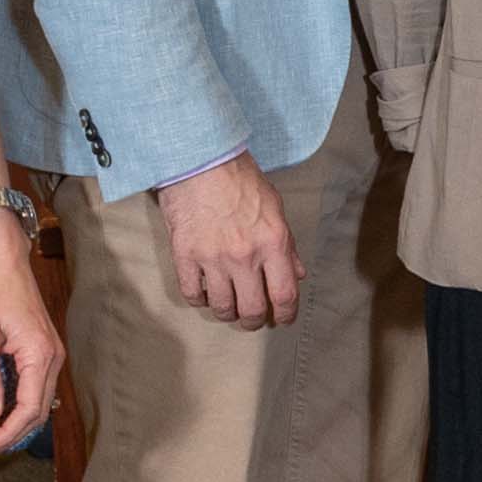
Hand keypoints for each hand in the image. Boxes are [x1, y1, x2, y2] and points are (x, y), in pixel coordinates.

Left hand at [0, 208, 63, 460]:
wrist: (3, 258)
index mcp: (39, 355)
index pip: (27, 410)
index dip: (5, 435)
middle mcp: (53, 357)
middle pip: (38, 410)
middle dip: (12, 434)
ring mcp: (51, 353)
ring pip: (38, 400)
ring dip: (16, 421)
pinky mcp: (42, 348)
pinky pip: (35, 385)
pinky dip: (18, 403)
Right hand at [153, 154, 298, 331]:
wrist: (200, 160)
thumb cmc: (241, 180)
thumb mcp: (274, 208)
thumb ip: (287, 246)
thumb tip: (297, 274)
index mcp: (273, 243)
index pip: (284, 294)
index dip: (285, 314)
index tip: (282, 319)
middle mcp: (244, 256)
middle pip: (251, 309)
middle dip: (253, 321)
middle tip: (251, 319)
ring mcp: (212, 258)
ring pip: (221, 306)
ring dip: (227, 312)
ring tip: (228, 307)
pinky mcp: (184, 255)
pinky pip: (192, 293)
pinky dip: (199, 299)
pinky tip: (204, 292)